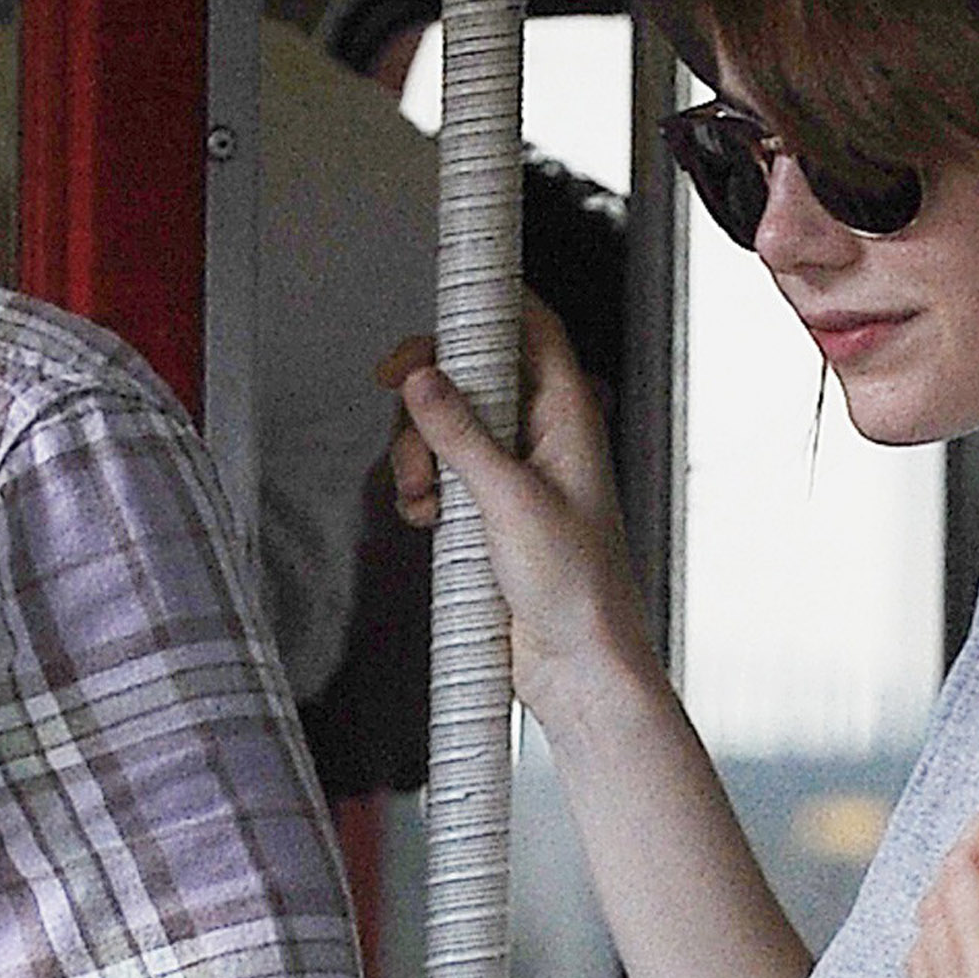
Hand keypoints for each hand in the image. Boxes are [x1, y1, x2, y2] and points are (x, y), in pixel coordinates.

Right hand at [386, 297, 657, 728]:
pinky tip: (426, 522)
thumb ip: (461, 434)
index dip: (479, 312)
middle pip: (472, 376)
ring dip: (419, 455)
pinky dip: (424, 492)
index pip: (529, 328)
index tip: (427, 329)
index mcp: (567, 416)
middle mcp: (542, 437)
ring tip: (422, 497)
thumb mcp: (509, 500)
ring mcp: (515, 475)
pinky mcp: (491, 513)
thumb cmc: (578, 589)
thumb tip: (424, 379)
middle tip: (401, 414)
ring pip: (448, 429)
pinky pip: (443, 477)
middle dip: (428, 400)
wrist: (578, 665)